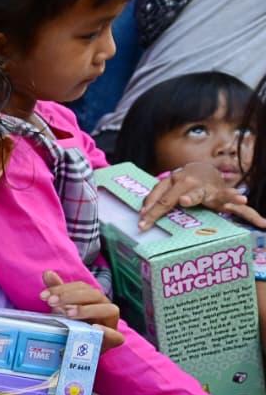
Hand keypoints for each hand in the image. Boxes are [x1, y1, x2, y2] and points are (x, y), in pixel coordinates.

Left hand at [39, 271, 124, 349]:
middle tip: (52, 303)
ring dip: (88, 310)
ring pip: (108, 309)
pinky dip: (107, 332)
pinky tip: (94, 329)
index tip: (43, 296)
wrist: (83, 350)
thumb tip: (48, 272)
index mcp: (92, 298)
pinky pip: (116, 335)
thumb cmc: (75, 325)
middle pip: (93, 295)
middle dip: (71, 297)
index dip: (62, 289)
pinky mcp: (115, 340)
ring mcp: (111, 322)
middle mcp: (104, 306)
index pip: (80, 287)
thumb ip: (59, 292)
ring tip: (68, 314)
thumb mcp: (63, 308)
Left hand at [139, 163, 264, 228]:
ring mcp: (213, 191)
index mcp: (179, 182)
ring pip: (221, 195)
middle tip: (185, 201)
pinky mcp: (223, 197)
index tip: (142, 226)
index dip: (152, 213)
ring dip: (229, 197)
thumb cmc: (179, 181)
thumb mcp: (162, 186)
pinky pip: (237, 206)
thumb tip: (141, 212)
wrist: (202, 168)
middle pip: (192, 195)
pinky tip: (259, 218)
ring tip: (239, 200)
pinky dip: (247, 211)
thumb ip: (152, 198)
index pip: (164, 201)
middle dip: (189, 198)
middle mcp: (197, 186)